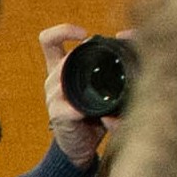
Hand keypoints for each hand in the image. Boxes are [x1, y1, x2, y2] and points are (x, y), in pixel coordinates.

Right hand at [39, 22, 105, 167]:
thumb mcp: (104, 84)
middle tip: (107, 59)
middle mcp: (54, 80)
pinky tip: (87, 113)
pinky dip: (78, 109)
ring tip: (99, 89)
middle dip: (82, 55)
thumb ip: (115, 61)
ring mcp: (53, 97)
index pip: (48, 40)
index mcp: (61, 68)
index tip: (85, 34)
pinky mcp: (57, 115)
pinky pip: (66, 107)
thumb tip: (129, 34)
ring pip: (60, 77)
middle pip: (60, 56)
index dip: (63, 30)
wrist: (82, 146)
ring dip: (81, 80)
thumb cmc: (97, 113)